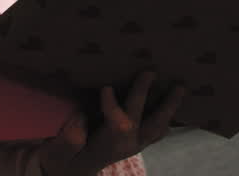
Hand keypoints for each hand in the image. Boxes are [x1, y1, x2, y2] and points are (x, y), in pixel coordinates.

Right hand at [36, 72, 183, 174]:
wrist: (76, 170)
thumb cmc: (66, 159)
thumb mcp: (59, 154)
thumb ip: (67, 142)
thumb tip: (79, 124)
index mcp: (109, 146)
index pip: (118, 125)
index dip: (113, 106)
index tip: (105, 88)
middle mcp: (128, 144)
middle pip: (144, 123)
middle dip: (146, 98)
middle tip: (150, 72)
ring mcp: (137, 143)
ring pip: (157, 127)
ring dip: (169, 107)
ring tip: (179, 86)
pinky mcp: (140, 139)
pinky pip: (159, 129)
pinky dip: (167, 114)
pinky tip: (173, 96)